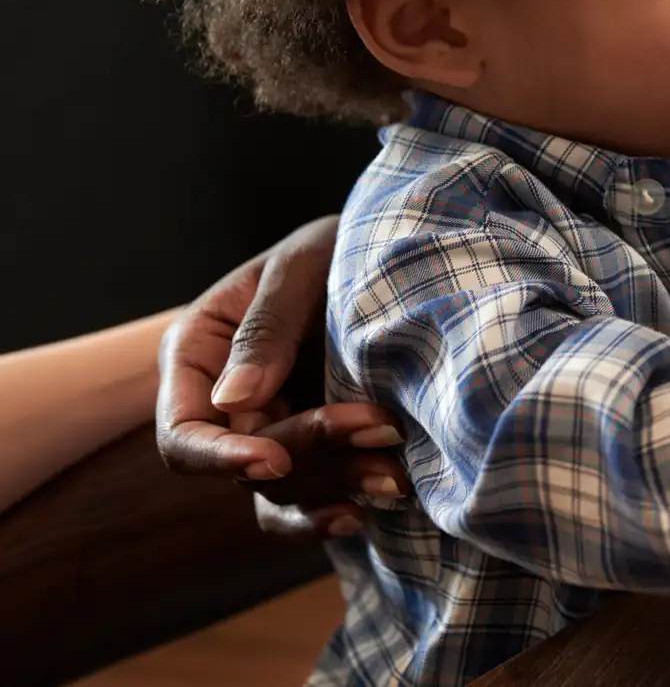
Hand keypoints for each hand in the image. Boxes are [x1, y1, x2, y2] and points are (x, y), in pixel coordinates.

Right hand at [156, 217, 408, 538]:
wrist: (392, 255)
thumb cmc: (333, 246)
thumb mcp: (300, 268)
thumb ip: (267, 328)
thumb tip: (233, 402)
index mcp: (198, 355)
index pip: (184, 432)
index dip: (220, 457)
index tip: (273, 459)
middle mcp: (225, 405)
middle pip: (245, 467)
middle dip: (311, 457)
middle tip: (384, 432)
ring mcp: (270, 431)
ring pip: (282, 491)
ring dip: (336, 488)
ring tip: (397, 477)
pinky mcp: (314, 449)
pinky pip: (307, 501)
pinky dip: (332, 512)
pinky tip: (369, 513)